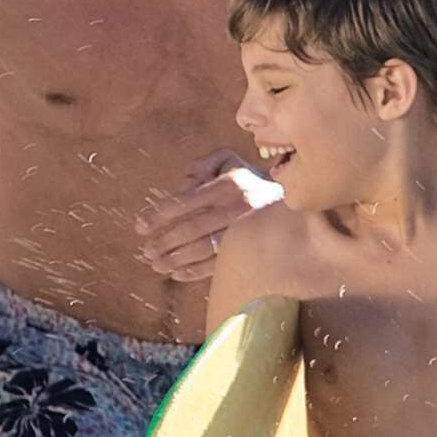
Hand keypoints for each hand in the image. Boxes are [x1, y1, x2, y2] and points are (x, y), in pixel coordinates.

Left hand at [136, 154, 283, 282]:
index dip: (159, 215)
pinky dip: (195, 271)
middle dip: (164, 241)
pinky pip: (219, 264)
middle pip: (191, 228)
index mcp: (228, 184)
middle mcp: (237, 207)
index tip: (140, 226)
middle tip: (146, 251)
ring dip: (176, 260)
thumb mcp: (229, 162)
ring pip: (203, 249)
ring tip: (156, 265)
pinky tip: (178, 274)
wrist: (296, 201)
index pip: (185, 201)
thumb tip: (179, 189)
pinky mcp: (253, 250)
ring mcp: (246, 231)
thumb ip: (201, 168)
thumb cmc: (252, 180)